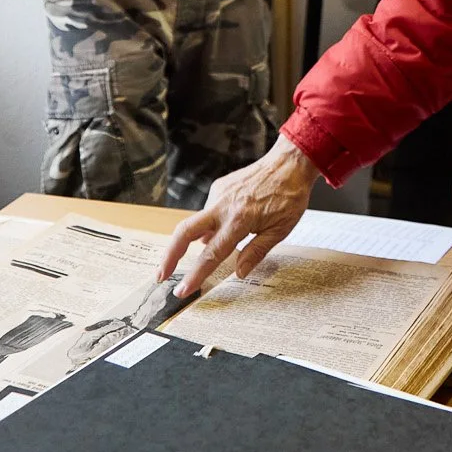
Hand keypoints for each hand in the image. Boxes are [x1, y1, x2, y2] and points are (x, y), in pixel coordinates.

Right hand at [156, 136, 320, 295]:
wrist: (290, 162)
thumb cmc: (289, 196)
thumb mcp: (280, 230)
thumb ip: (256, 252)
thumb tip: (239, 273)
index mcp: (239, 220)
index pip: (211, 254)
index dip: (195, 275)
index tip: (182, 290)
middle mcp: (222, 206)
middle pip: (184, 232)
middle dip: (169, 256)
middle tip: (161, 276)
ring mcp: (218, 194)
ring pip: (196, 222)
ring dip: (193, 241)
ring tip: (205, 252)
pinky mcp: (219, 186)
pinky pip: (208, 211)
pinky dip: (210, 225)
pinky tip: (225, 228)